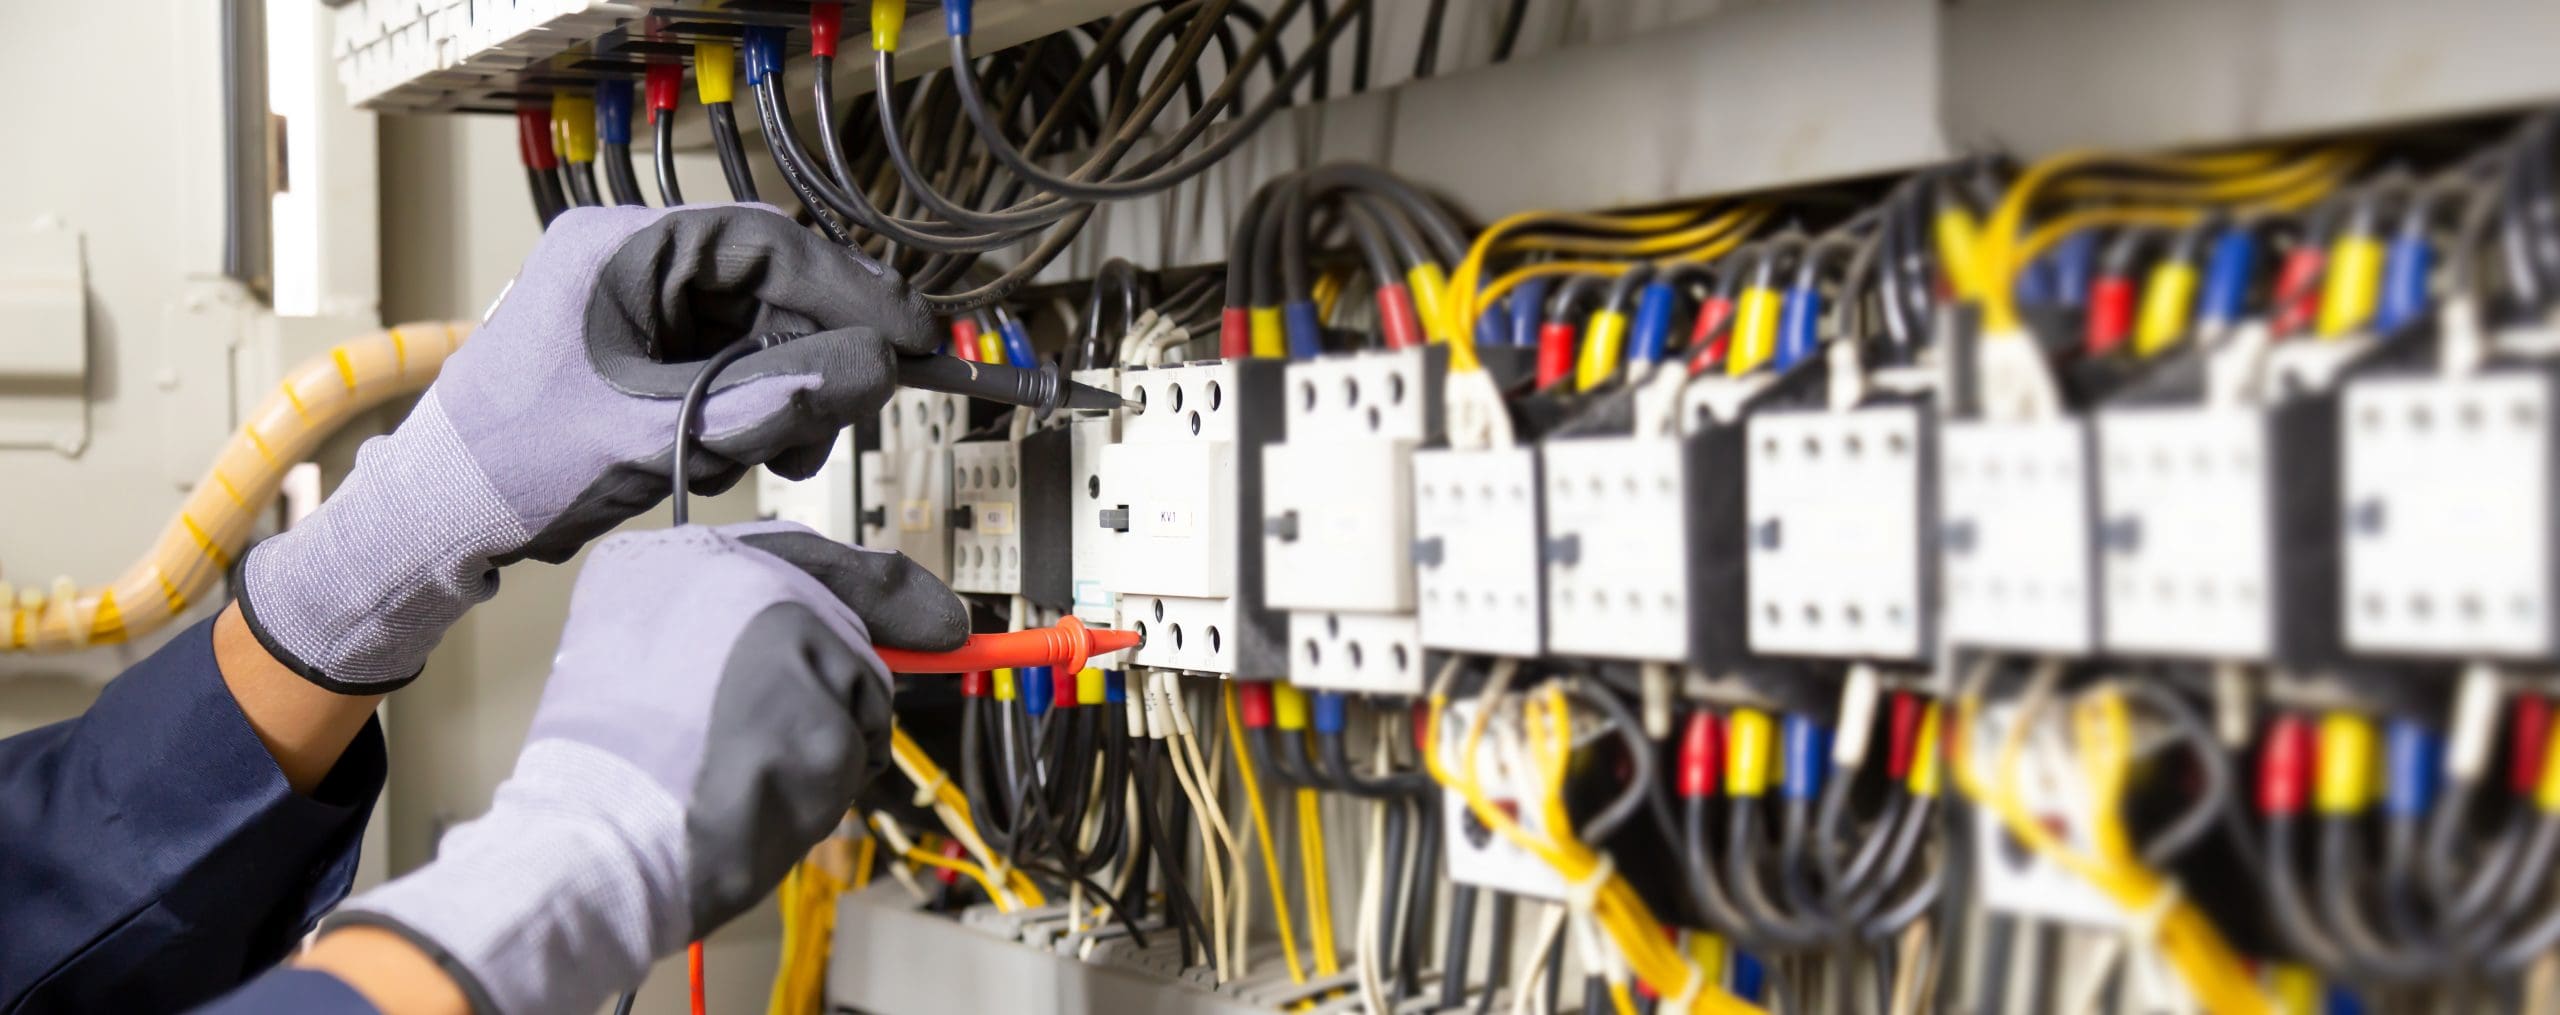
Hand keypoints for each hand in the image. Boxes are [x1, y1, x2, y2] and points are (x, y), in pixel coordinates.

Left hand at [236, 204, 936, 691]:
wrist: (439, 522)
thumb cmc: (520, 468)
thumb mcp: (660, 432)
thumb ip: (774, 398)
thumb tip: (880, 369)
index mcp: (621, 248)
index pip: (768, 242)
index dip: (851, 290)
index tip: (914, 339)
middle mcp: (634, 262)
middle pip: (771, 286)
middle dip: (816, 355)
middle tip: (846, 416)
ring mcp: (639, 308)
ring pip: (760, 329)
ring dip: (790, 391)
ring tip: (783, 456)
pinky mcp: (644, 353)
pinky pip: (732, 363)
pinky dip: (757, 408)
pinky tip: (750, 453)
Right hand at [324, 521, 965, 1014]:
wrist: (597, 835)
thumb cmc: (605, 761)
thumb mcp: (631, 644)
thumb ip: (720, 616)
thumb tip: (820, 624)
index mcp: (685, 555)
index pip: (812, 556)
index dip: (883, 592)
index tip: (938, 618)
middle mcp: (748, 583)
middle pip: (849, 629)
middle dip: (832, 689)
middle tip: (762, 735)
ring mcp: (796, 648)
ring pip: (859, 697)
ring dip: (822, 742)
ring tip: (739, 764)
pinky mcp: (828, 720)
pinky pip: (855, 754)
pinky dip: (821, 784)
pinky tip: (759, 792)